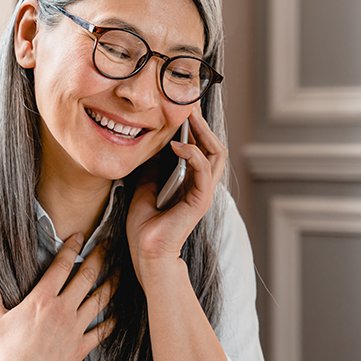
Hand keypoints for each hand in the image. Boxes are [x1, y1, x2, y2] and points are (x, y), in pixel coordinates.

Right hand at [0, 235, 115, 360]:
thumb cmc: (3, 352)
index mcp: (42, 299)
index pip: (62, 265)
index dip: (72, 247)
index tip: (80, 235)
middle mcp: (63, 309)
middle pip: (87, 276)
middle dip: (100, 257)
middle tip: (109, 245)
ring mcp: (75, 328)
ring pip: (100, 299)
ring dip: (111, 283)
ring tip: (120, 271)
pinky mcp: (81, 347)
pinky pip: (102, 331)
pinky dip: (111, 321)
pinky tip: (116, 314)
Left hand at [127, 107, 226, 285]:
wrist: (147, 254)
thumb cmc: (145, 227)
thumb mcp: (144, 188)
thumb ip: (153, 169)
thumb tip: (152, 147)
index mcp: (190, 183)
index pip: (202, 149)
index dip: (195, 129)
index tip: (182, 110)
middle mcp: (201, 186)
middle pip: (214, 147)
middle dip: (203, 125)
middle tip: (189, 106)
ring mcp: (203, 192)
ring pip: (216, 154)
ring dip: (203, 133)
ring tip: (189, 118)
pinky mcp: (200, 200)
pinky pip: (204, 169)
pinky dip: (193, 153)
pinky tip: (177, 145)